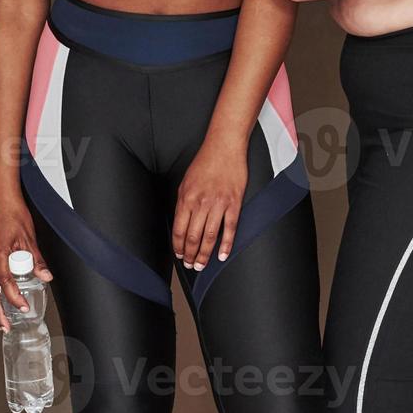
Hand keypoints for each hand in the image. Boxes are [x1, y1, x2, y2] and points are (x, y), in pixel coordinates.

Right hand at [0, 191, 53, 331]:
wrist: (1, 201)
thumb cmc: (13, 214)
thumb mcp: (30, 237)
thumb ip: (37, 259)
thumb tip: (45, 276)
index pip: (5, 282)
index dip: (14, 298)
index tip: (23, 307)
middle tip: (6, 326)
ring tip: (3, 319)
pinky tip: (4, 298)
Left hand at [172, 134, 247, 271]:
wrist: (224, 146)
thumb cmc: (205, 162)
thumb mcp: (186, 182)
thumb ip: (183, 203)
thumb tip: (181, 224)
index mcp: (186, 198)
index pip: (179, 230)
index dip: (178, 247)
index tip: (179, 255)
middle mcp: (201, 203)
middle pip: (193, 237)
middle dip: (190, 255)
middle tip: (191, 265)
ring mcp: (218, 203)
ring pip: (210, 236)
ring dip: (205, 254)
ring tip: (202, 264)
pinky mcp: (234, 202)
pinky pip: (229, 228)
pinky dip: (226, 244)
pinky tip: (222, 255)